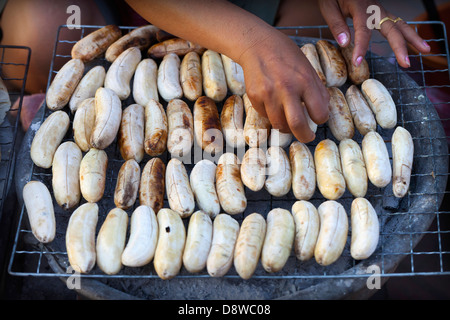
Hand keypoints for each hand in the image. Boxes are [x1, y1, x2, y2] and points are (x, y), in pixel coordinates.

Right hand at [238, 28, 329, 142]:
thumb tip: (323, 111)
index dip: (321, 119)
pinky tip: (274, 105)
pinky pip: (266, 116)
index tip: (319, 118)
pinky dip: (273, 116)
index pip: (318, 112)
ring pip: (279, 124)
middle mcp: (286, 88)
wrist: (257, 44)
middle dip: (305, 136)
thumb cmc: (286, 55)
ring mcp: (268, 94)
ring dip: (287, 127)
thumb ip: (317, 89)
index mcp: (304, 80)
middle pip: (297, 125)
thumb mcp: (307, 67)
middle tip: (307, 137)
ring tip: (290, 122)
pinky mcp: (254, 96)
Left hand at [318, 0, 430, 67]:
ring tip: (426, 50)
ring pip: (400, 24)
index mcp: (360, 7)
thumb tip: (345, 43)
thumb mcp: (329, 6)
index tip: (358, 62)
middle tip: (406, 64)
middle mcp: (375, 9)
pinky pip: (397, 22)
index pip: (363, 30)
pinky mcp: (381, 13)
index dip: (361, 47)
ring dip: (413, 37)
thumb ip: (336, 24)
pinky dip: (407, 33)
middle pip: (392, 27)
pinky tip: (414, 43)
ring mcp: (380, 10)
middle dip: (400, 46)